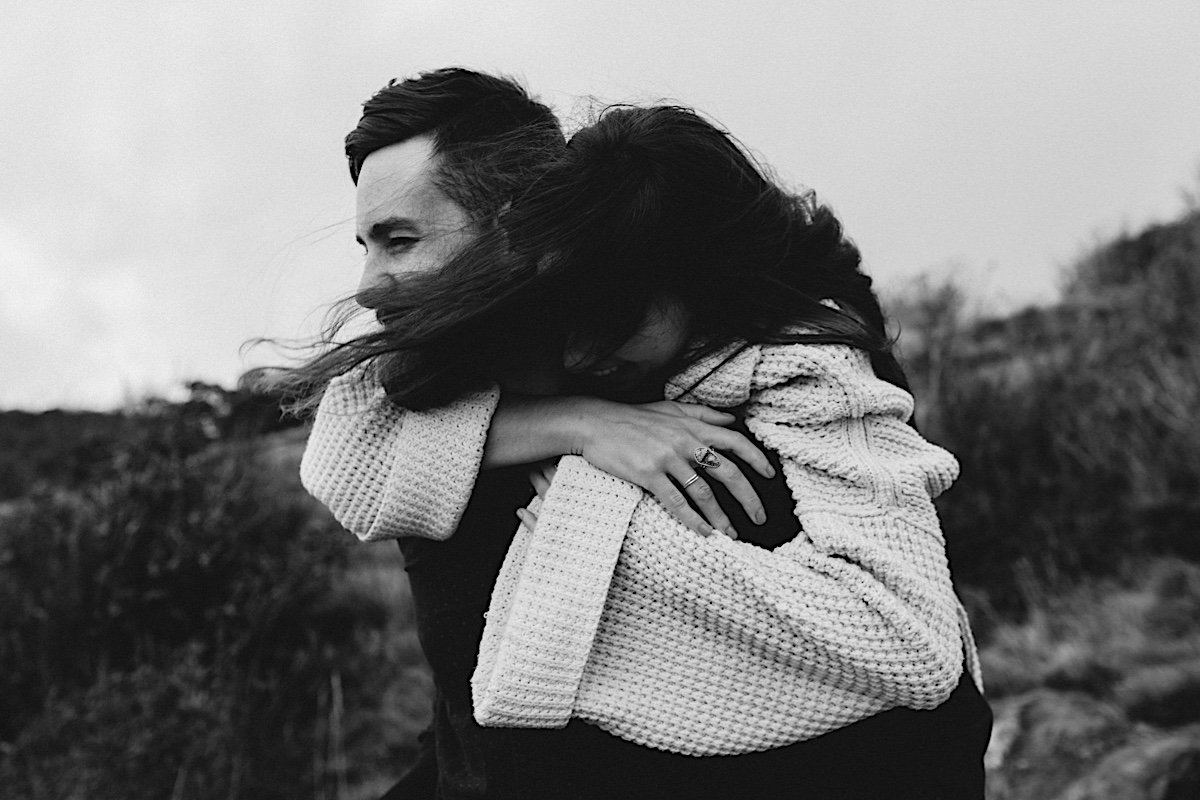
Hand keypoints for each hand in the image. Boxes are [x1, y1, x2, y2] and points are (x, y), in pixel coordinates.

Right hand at [559, 398, 773, 538]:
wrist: (595, 423)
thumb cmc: (633, 418)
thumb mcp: (670, 408)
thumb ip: (703, 414)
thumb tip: (732, 419)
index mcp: (693, 426)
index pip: (734, 442)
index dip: (756, 459)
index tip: (770, 476)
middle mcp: (685, 441)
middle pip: (727, 472)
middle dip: (748, 498)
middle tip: (759, 517)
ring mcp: (667, 458)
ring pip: (703, 492)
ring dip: (720, 517)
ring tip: (731, 534)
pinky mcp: (648, 473)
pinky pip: (676, 502)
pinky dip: (692, 520)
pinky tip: (703, 533)